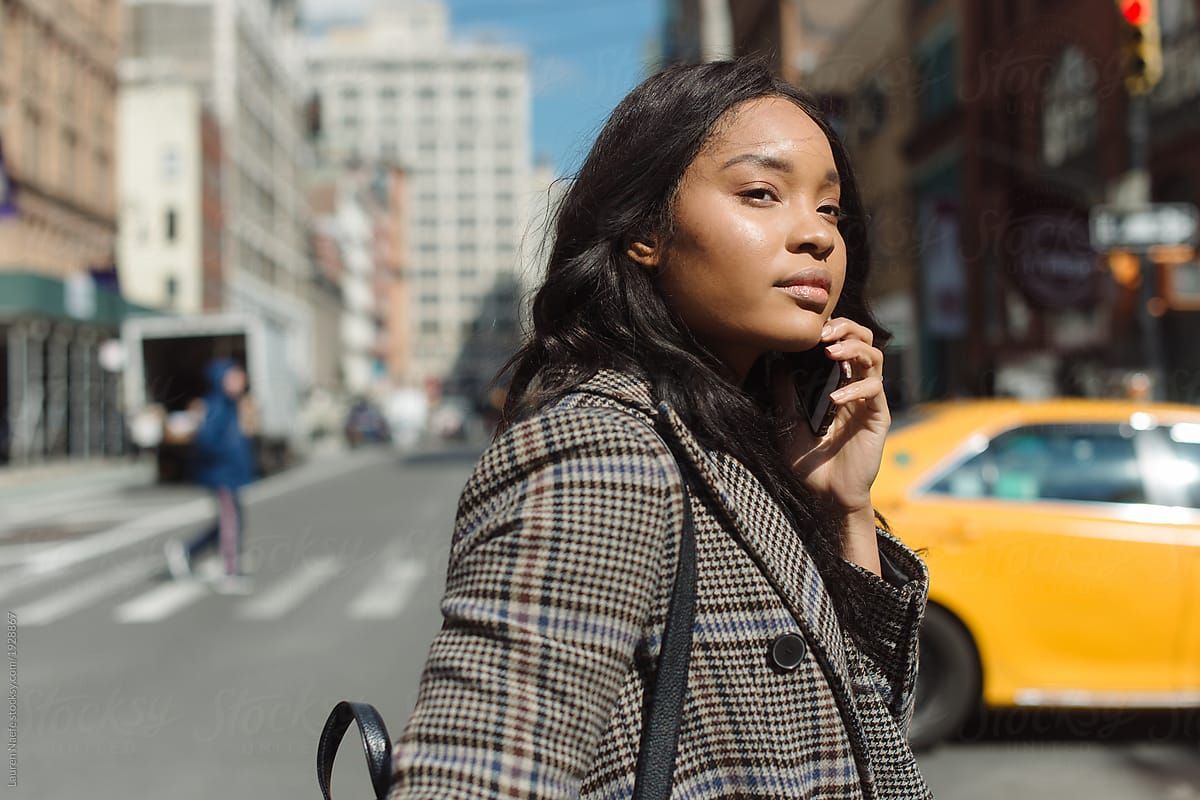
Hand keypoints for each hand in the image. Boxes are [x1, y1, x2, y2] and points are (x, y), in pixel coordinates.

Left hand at [770, 317, 890, 513]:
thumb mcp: (788, 425)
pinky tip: (834, 399)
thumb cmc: (809, 465)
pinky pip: (874, 391)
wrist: (828, 497)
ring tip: (831, 353)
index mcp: (835, 384)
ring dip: (853, 348)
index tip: (810, 328)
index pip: (840, 343)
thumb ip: (785, 395)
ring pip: (874, 357)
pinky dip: (854, 389)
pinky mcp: (878, 416)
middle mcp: (855, 387)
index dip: (831, 328)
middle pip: (864, 340)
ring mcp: (869, 401)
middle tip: (824, 334)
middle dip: (846, 328)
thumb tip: (777, 362)